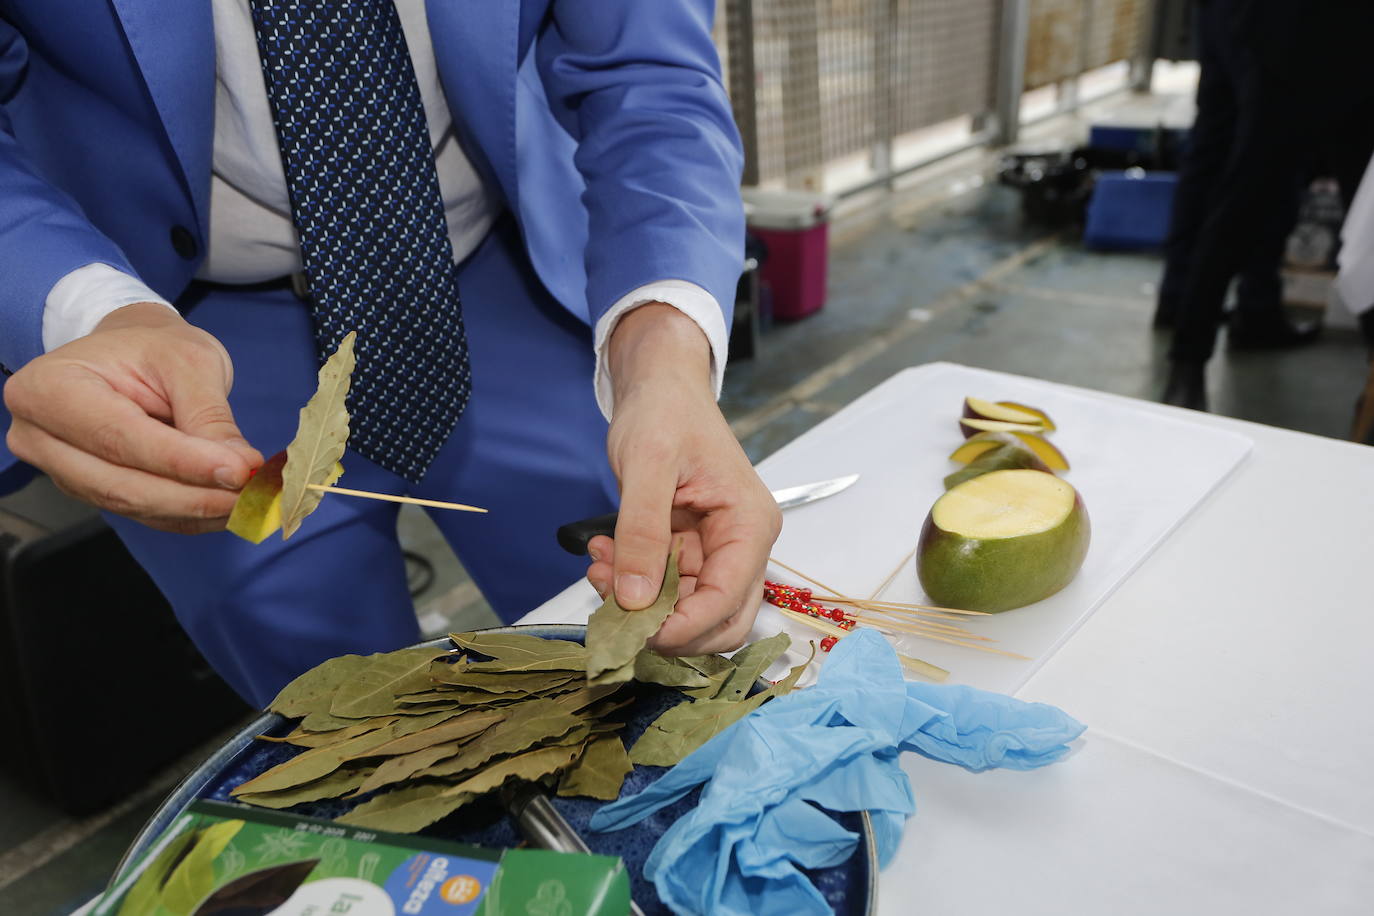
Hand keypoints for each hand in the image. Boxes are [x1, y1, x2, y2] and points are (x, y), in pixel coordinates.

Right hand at [4, 302, 261, 532]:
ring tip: (248, 501)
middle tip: (251, 496)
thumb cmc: (152, 348)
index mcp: (49, 388)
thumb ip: (209, 416)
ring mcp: (62, 469)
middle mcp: (41, 436)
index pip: (119, 437)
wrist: (132, 351)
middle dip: (192, 496)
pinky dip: (189, 515)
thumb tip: (239, 469)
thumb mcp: (188, 361)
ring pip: (133, 505)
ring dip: (196, 510)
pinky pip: (142, 513)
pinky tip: (228, 508)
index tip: (239, 473)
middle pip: (120, 483)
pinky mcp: (91, 490)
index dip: (181, 462)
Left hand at [586, 304, 780, 654]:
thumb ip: (642, 533)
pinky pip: (665, 588)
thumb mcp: (647, 466)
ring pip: (687, 610)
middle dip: (665, 625)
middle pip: (719, 621)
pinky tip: (603, 555)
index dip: (683, 627)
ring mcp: (716, 550)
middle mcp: (743, 545)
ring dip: (641, 604)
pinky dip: (632, 583)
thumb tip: (636, 601)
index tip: (634, 633)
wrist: (659, 386)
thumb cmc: (664, 412)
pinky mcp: (690, 550)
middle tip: (613, 609)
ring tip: (599, 568)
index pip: (728, 601)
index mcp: (749, 525)